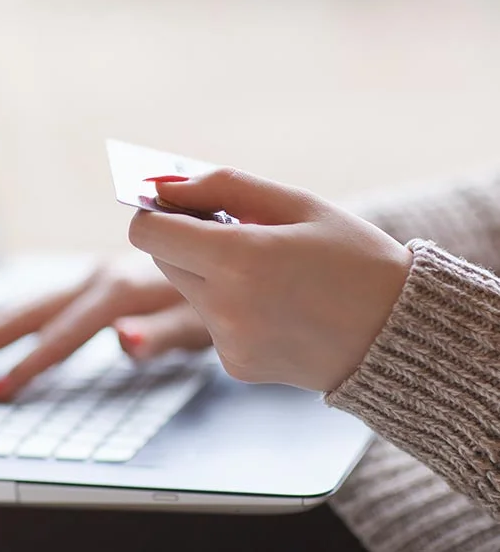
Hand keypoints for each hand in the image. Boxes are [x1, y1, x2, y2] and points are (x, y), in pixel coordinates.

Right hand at [0, 254, 211, 400]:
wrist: (226, 246)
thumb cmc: (220, 287)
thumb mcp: (203, 317)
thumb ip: (163, 334)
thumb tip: (124, 342)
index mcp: (120, 289)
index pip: (63, 334)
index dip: (29, 365)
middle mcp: (99, 276)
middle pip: (30, 310)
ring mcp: (95, 275)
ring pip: (32, 302)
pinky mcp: (98, 279)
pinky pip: (49, 300)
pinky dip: (17, 318)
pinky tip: (3, 332)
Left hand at [129, 169, 412, 391]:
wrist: (403, 335)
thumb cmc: (355, 257)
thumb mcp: (297, 204)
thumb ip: (222, 186)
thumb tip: (163, 185)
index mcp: (238, 258)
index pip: (147, 232)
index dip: (156, 212)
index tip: (178, 204)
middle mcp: (224, 306)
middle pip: (162, 260)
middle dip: (186, 240)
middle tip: (235, 230)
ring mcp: (229, 342)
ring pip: (187, 290)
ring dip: (210, 273)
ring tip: (268, 270)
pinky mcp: (236, 366)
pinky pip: (211, 322)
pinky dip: (230, 306)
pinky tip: (277, 305)